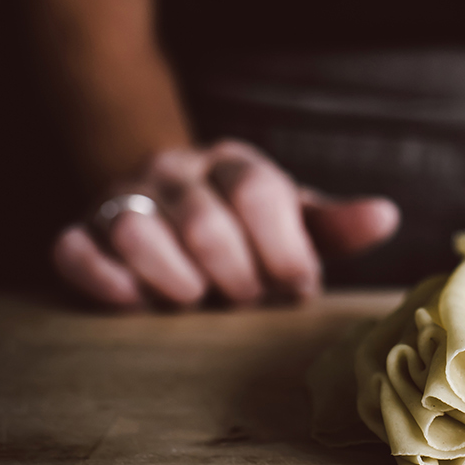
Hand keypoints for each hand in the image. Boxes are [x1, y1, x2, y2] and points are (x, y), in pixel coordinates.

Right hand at [52, 140, 399, 308]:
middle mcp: (176, 171)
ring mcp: (125, 197)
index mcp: (234, 162)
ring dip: (176, 283)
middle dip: (236, 277)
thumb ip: (334, 224)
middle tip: (246, 297)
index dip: (285, 250)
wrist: (166, 196)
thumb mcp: (292, 217)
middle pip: (206, 224)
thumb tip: (387, 216)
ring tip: (196, 298)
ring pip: (140, 234)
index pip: (260, 192)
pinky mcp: (83, 229)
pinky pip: (77, 251)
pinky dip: (105, 282)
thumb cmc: (243, 222)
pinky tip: (135, 302)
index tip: (298, 286)